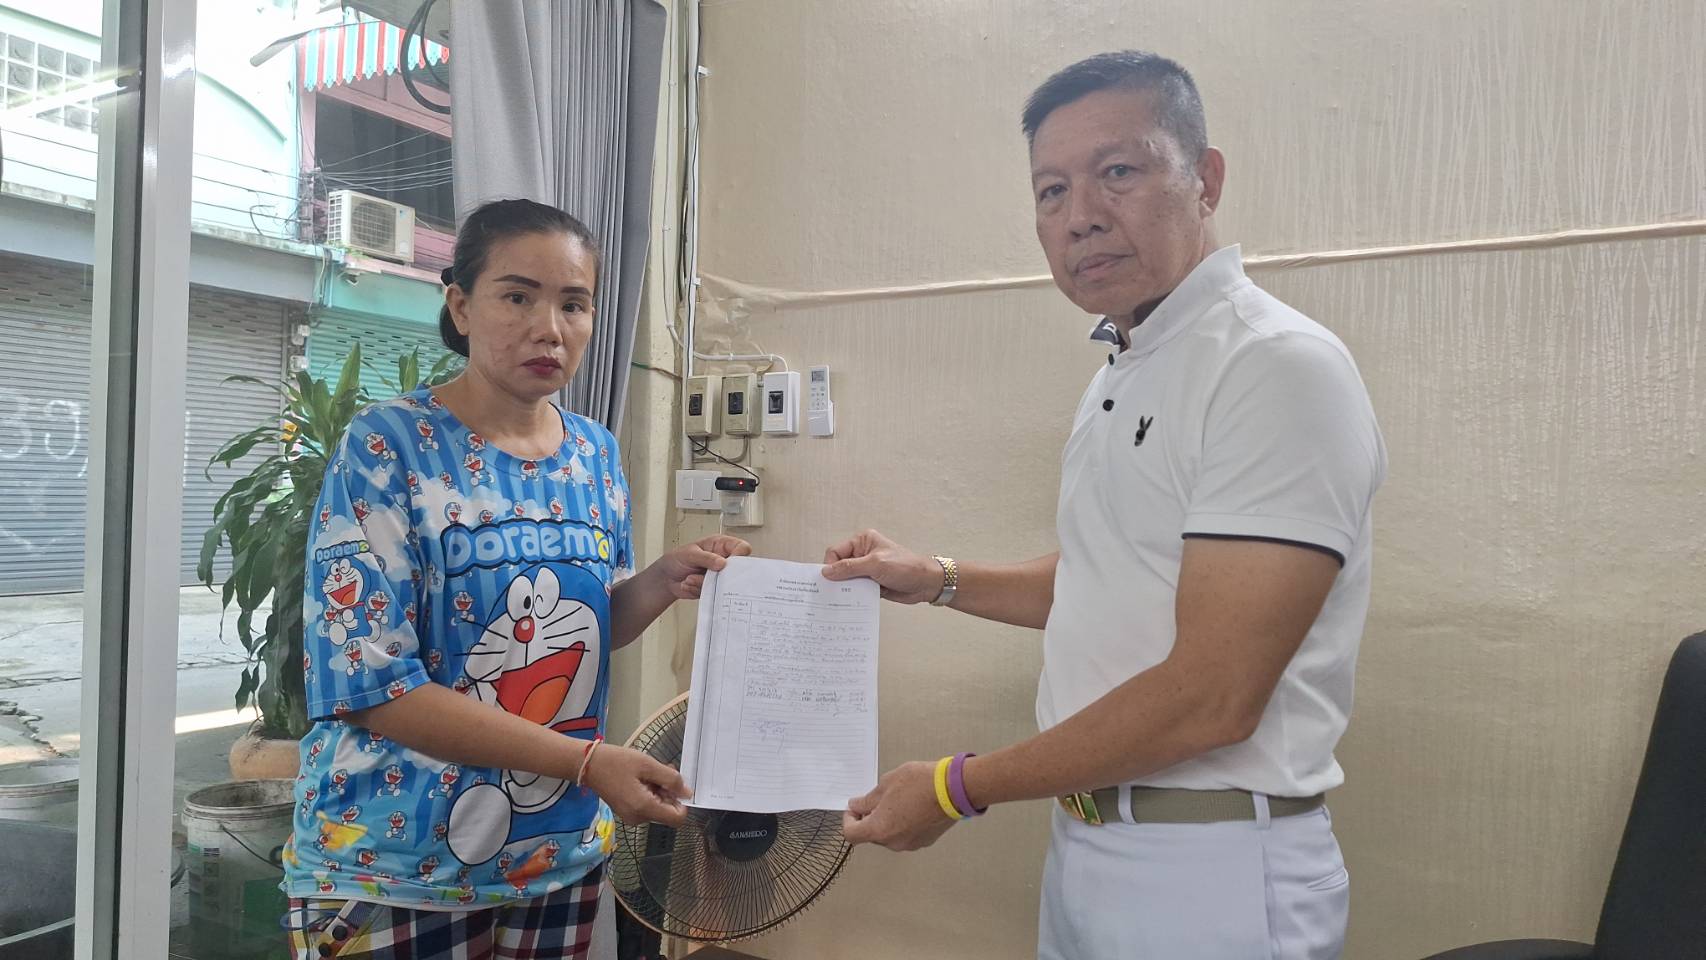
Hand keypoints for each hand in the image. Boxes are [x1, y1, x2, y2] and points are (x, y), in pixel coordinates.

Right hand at [582, 743, 692, 827]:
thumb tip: (688, 793)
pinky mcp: (626, 812)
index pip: (677, 819)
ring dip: (659, 790)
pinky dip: (649, 793)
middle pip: (667, 812)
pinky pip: (647, 806)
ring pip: (658, 808)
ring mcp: (631, 817)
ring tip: (647, 772)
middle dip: (668, 792)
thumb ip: (671, 780)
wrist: (587, 765)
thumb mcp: (648, 765)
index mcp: (644, 808)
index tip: (674, 784)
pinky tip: (640, 778)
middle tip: (659, 771)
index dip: (682, 801)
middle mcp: (638, 818)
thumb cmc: (616, 762)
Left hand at [657, 535, 751, 599]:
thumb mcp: (689, 554)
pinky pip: (713, 594)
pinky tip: (689, 583)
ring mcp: (719, 576)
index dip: (740, 554)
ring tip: (690, 578)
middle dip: (720, 575)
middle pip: (736, 569)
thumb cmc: (676, 559)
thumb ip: (706, 558)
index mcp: (720, 546)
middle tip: (708, 575)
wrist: (666, 578)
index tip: (730, 563)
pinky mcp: (714, 589)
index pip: (740, 547)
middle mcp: (722, 561)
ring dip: (703, 583)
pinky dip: (698, 589)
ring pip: (723, 584)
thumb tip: (722, 563)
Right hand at [821, 530, 944, 603]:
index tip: (829, 580)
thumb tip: (826, 572)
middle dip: (837, 579)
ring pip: (847, 580)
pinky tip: (852, 604)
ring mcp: (867, 569)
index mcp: (862, 541)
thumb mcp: (875, 564)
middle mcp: (862, 554)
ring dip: (846, 589)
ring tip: (842, 600)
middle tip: (832, 593)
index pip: (835, 552)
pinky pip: (856, 590)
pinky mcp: (871, 583)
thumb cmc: (906, 567)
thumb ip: (850, 568)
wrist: (926, 583)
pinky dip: (854, 596)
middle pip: (839, 566)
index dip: (831, 565)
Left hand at [841, 760, 956, 851]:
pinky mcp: (925, 841)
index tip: (854, 808)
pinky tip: (911, 806)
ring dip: (888, 821)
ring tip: (898, 800)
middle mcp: (893, 842)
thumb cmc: (920, 784)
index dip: (848, 820)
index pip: (851, 834)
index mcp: (879, 829)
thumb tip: (857, 806)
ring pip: (890, 835)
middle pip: (871, 835)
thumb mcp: (886, 784)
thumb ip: (867, 799)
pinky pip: (906, 834)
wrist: (953, 790)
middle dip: (870, 818)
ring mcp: (910, 844)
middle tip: (876, 799)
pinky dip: (903, 824)